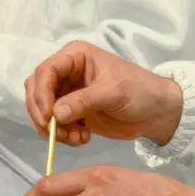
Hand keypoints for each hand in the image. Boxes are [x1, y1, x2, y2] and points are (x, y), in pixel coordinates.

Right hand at [25, 41, 182, 146]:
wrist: (157, 112)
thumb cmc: (139, 91)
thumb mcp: (113, 92)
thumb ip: (83, 101)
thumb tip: (55, 114)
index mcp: (75, 56)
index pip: (45, 71)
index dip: (41, 94)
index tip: (48, 117)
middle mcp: (67, 72)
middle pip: (37, 90)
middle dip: (43, 114)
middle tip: (56, 134)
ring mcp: (68, 93)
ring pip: (44, 110)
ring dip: (54, 128)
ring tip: (76, 138)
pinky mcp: (73, 112)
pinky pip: (55, 124)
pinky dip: (63, 135)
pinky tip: (83, 139)